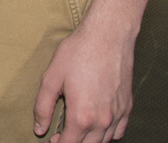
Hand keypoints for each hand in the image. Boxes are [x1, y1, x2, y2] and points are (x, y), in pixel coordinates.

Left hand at [32, 17, 135, 141]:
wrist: (108, 36)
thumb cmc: (78, 53)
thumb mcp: (51, 78)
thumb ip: (43, 107)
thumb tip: (39, 129)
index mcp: (82, 116)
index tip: (51, 138)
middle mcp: (103, 121)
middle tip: (61, 134)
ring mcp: (118, 115)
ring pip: (104, 141)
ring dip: (90, 140)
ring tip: (77, 129)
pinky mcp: (128, 107)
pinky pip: (119, 132)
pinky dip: (108, 134)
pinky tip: (98, 125)